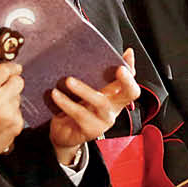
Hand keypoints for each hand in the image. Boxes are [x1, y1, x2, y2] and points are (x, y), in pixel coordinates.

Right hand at [0, 62, 24, 159]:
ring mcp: (10, 114)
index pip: (5, 70)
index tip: (10, 67)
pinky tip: (0, 115)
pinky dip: (11, 110)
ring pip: (19, 95)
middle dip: (11, 80)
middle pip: (18, 80)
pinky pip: (19, 109)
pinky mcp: (17, 123)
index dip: (9, 66)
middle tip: (2, 85)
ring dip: (10, 95)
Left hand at [48, 50, 140, 164]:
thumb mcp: (88, 91)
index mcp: (116, 97)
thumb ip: (96, 76)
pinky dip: (66, 103)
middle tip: (119, 68)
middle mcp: (114, 108)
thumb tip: (107, 53)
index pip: (131, 80)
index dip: (132, 69)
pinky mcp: (91, 130)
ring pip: (101, 102)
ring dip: (84, 89)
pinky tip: (55, 94)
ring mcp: (104, 121)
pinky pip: (79, 114)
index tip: (127, 54)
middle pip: (130, 94)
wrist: (64, 134)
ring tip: (68, 81)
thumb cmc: (77, 108)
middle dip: (127, 80)